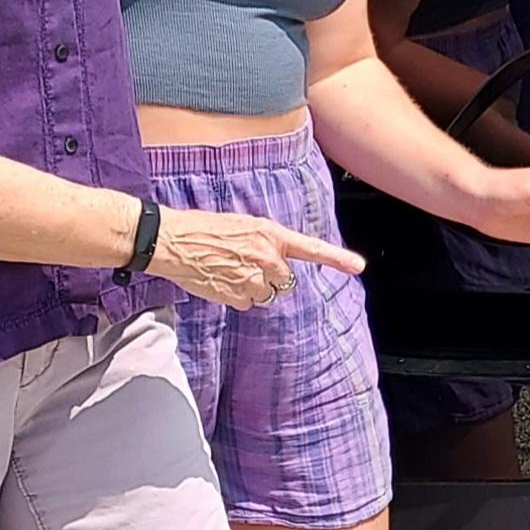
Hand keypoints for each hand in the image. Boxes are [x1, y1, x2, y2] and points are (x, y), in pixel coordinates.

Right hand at [151, 207, 363, 310]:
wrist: (171, 239)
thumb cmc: (202, 229)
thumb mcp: (241, 226)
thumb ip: (265, 242)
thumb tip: (277, 259)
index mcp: (270, 234)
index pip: (310, 248)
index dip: (337, 258)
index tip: (358, 267)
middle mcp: (267, 257)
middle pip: (284, 280)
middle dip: (269, 277)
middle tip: (242, 264)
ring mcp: (253, 278)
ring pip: (266, 294)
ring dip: (251, 288)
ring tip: (227, 270)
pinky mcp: (238, 295)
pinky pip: (246, 303)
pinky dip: (235, 296)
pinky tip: (219, 280)